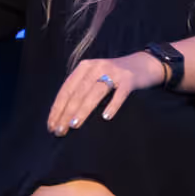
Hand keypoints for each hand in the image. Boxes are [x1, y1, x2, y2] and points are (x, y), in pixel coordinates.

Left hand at [49, 47, 167, 134]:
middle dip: (66, 112)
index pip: (66, 89)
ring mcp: (114, 72)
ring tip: (74, 125)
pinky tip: (106, 117)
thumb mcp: (94, 76)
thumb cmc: (114, 76)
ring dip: (83, 109)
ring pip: (95, 92)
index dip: (57, 108)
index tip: (51, 125)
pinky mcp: (129, 80)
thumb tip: (62, 115)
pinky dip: (112, 105)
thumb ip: (80, 89)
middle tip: (60, 130)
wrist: (143, 64)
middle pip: (78, 92)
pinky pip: (120, 94)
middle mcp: (96, 67)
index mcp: (84, 67)